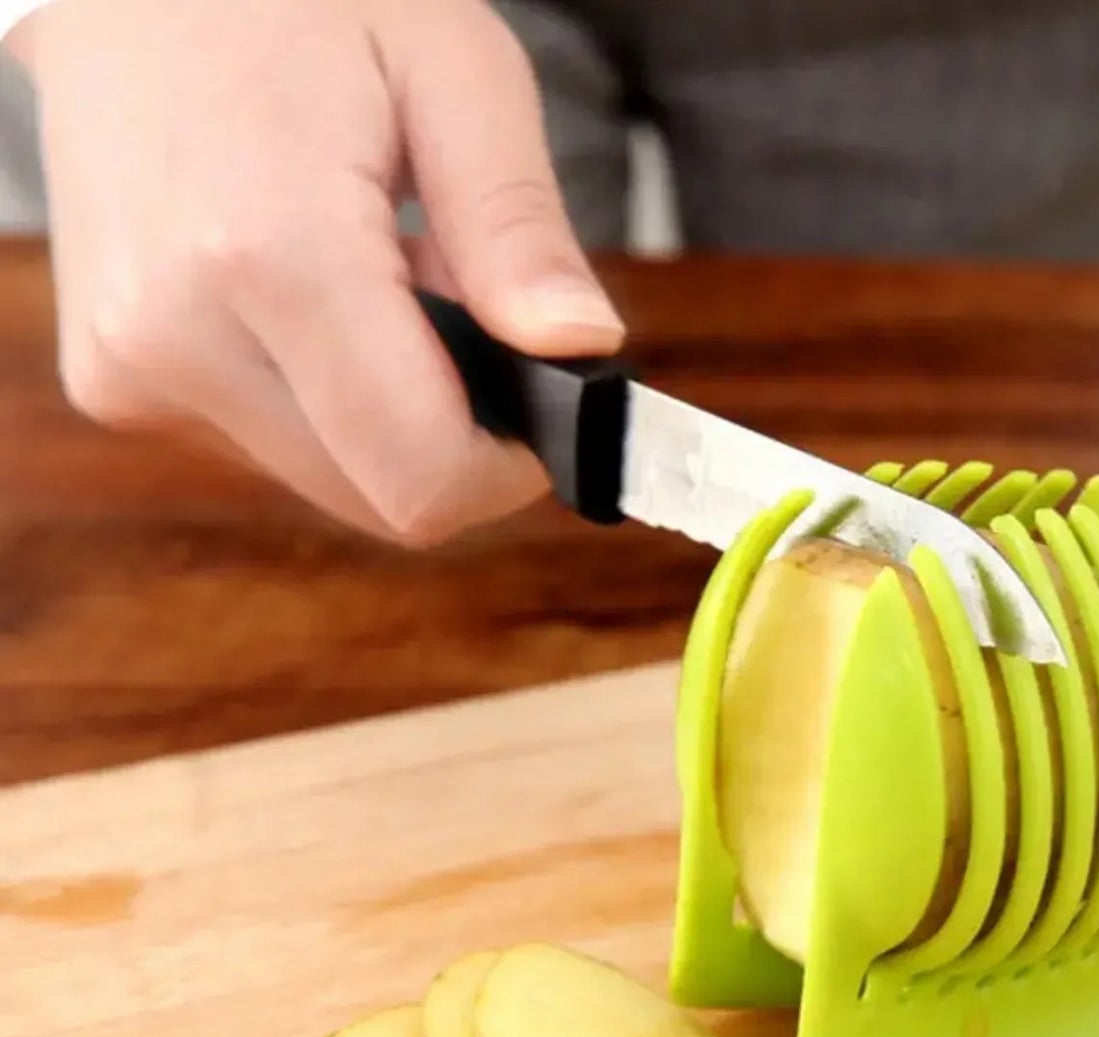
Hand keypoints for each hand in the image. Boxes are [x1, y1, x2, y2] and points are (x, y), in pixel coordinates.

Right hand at [5, 0, 623, 542]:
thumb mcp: (455, 74)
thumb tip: (578, 350)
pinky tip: (312, 296)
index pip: (422, 475)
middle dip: (450, 434)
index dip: (507, 468)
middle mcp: (177, 337)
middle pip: (380, 498)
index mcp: (265, 254)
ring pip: (330, 482)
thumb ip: (517, 230)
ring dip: (386, 415)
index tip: (539, 400)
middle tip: (455, 307)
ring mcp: (133, 369)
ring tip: (378, 280)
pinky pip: (270, 445)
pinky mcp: (116, 381)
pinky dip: (322, 399)